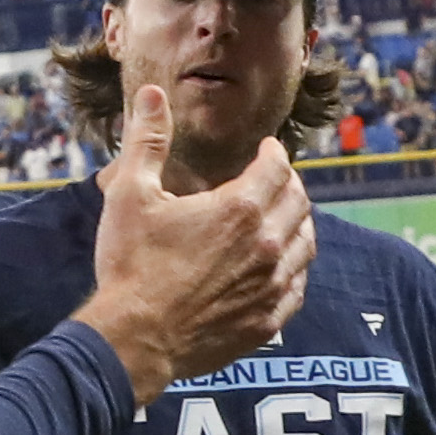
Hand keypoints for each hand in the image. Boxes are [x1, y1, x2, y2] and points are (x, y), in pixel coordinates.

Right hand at [78, 85, 318, 392]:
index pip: (278, 167)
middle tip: (276, 179)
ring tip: (284, 218)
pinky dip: (294, 268)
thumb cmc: (131, 265)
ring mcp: (272, 286)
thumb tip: (152, 95)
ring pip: (305, 244)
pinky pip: (297, 287)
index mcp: (240, 209)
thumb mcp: (130, 194)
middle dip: (289, 184)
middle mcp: (267, 245)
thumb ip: (148, 141)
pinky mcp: (268, 320)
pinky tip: (282, 266)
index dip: (274, 152)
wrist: (134, 339)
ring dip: (297, 224)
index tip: (267, 149)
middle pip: (298, 202)